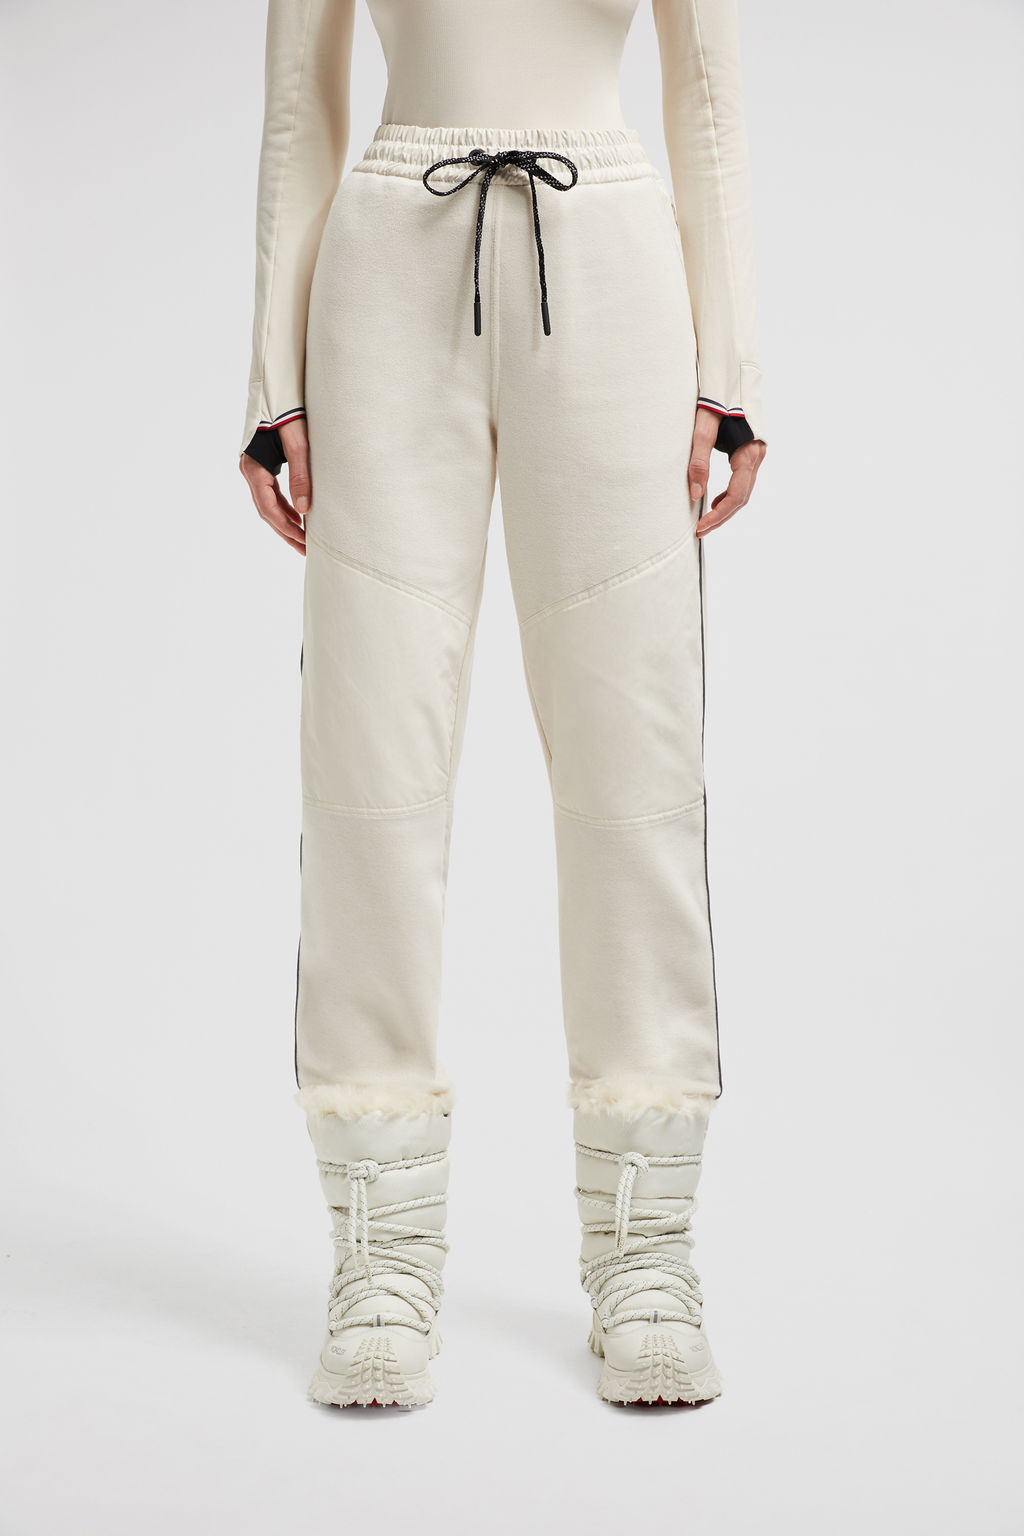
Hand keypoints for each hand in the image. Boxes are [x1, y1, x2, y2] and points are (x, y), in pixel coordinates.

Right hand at [239, 416, 311, 553]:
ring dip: (285, 522)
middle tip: (304, 550)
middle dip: (286, 532)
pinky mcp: (260, 466)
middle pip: (266, 511)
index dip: (287, 528)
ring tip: (302, 539)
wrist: (278, 392)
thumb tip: (304, 511)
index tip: (304, 542)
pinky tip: (297, 517)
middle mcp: (249, 471)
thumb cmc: (288, 415)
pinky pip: (270, 494)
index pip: (269, 508)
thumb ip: (301, 477)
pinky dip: (283, 507)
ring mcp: (253, 469)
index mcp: (254, 469)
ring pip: (267, 504)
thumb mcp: (299, 446)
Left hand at [687, 406, 766, 537]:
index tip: (700, 527)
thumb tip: (694, 494)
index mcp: (749, 453)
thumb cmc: (717, 398)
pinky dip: (729, 493)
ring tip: (706, 519)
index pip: (736, 495)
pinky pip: (743, 480)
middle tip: (700, 530)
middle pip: (742, 497)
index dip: (718, 515)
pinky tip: (715, 499)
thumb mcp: (703, 429)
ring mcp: (756, 453)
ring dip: (726, 507)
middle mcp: (757, 455)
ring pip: (744, 490)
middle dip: (721, 516)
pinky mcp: (750, 450)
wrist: (731, 375)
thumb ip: (698, 461)